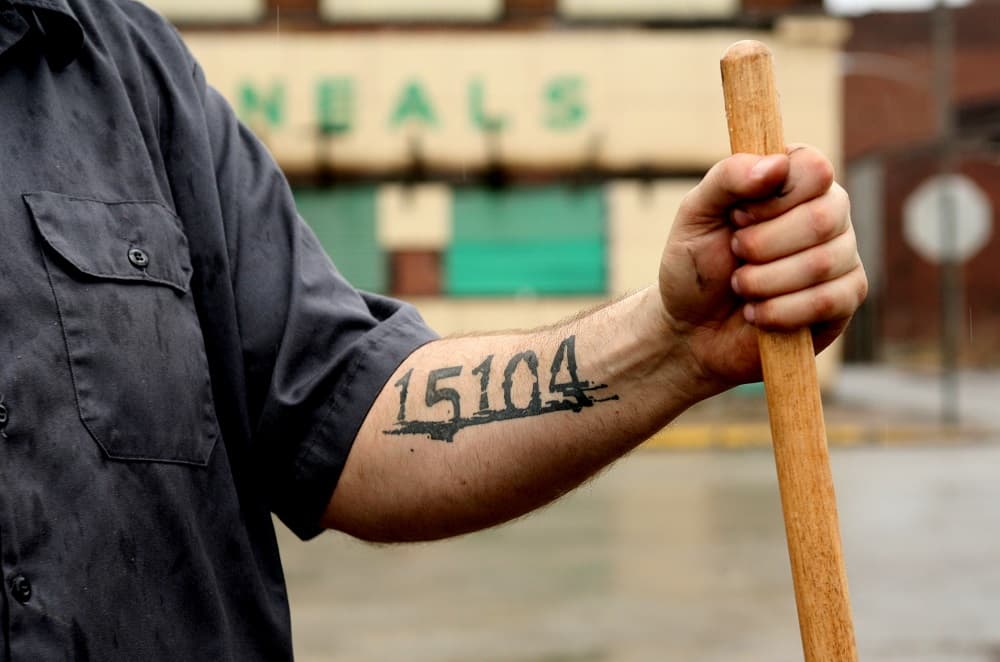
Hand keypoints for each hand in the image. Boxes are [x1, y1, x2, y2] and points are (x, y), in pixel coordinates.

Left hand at [657, 145, 867, 388]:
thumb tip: (777, 164)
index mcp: (794, 182)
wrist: (692, 328)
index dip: (771, 199)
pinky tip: (758, 314)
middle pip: (823, 218)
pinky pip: (830, 301)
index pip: (814, 169)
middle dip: (761, 246)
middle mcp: (827, 212)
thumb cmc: (695, 266)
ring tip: (741, 286)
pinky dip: (781, 311)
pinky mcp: (845, 298)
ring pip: (823, 263)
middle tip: (735, 255)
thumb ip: (727, 178)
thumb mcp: (695, 215)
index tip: (737, 216)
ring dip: (764, 282)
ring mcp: (842, 255)